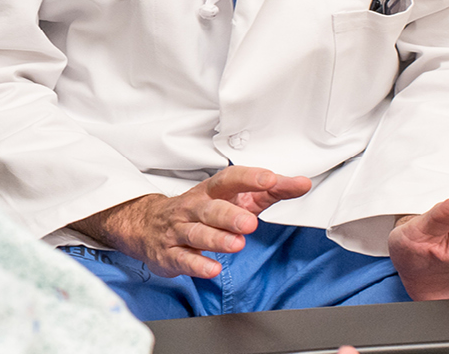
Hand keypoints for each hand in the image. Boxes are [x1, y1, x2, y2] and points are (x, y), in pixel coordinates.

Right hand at [72, 166, 310, 278]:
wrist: (147, 224)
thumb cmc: (199, 209)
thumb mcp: (234, 196)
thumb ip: (269, 191)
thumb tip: (302, 183)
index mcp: (211, 191)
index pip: (230, 180)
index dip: (249, 178)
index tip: (270, 179)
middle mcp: (194, 208)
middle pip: (211, 208)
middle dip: (230, 215)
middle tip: (250, 222)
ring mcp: (180, 230)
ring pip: (197, 233)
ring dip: (216, 239)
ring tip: (236, 244)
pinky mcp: (170, 253)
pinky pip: (183, 259)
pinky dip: (197, 265)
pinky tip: (212, 269)